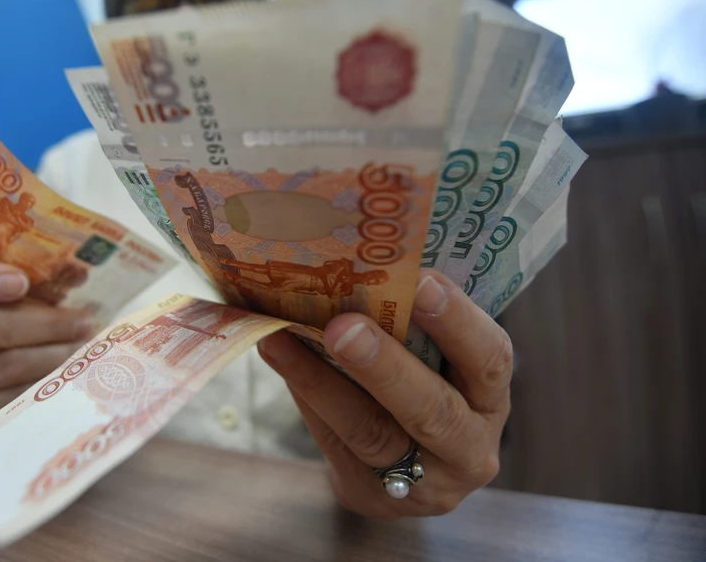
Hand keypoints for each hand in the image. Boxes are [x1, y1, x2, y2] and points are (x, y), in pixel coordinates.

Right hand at [0, 249, 95, 424]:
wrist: (53, 343)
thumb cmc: (46, 295)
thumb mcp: (40, 273)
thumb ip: (46, 267)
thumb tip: (77, 272)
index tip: (19, 282)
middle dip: (39, 326)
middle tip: (83, 323)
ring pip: (1, 369)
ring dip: (53, 360)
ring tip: (91, 352)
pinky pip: (8, 405)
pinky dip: (48, 391)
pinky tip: (78, 380)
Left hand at [257, 269, 510, 518]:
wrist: (404, 468)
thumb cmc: (421, 386)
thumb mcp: (435, 360)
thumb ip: (410, 325)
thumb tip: (351, 269)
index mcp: (490, 398)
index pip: (489, 359)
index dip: (457, 320)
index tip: (420, 280)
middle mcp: (469, 448)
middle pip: (432, 410)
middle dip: (384, 366)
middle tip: (343, 325)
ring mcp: (423, 484)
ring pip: (370, 433)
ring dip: (321, 383)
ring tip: (281, 340)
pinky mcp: (372, 497)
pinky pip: (334, 444)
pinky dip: (304, 397)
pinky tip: (277, 358)